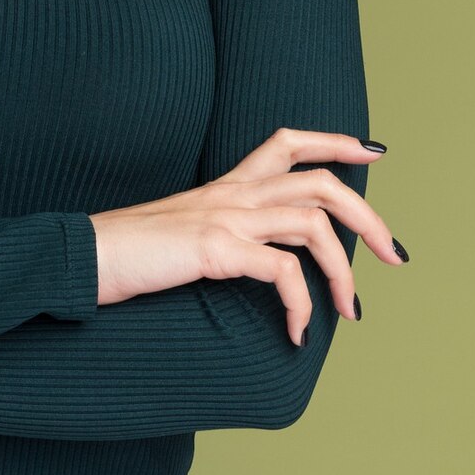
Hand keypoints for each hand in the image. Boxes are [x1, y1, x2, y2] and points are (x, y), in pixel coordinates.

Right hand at [89, 129, 403, 344]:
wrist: (81, 258)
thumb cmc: (125, 256)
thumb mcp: (181, 238)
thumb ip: (220, 239)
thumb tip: (259, 265)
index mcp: (223, 186)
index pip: (287, 142)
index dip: (334, 142)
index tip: (372, 154)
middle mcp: (230, 193)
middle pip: (320, 182)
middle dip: (368, 216)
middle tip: (394, 255)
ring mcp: (223, 216)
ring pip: (313, 223)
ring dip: (344, 271)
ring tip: (350, 311)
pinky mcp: (213, 246)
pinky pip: (281, 271)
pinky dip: (301, 305)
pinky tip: (295, 332)